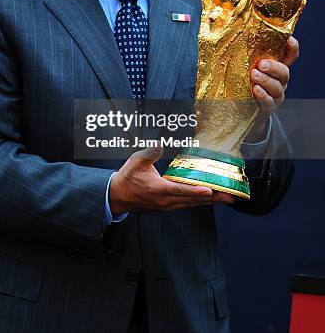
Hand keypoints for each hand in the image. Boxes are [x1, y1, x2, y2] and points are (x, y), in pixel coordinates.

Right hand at [109, 144, 234, 214]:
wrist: (117, 195)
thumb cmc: (127, 178)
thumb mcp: (136, 161)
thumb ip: (150, 152)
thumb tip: (159, 143)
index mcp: (159, 189)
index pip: (182, 190)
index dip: (197, 190)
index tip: (211, 190)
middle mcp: (165, 200)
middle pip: (193, 200)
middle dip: (212, 199)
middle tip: (230, 197)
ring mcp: (166, 205)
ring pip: (191, 204)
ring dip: (208, 202)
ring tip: (224, 199)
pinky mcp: (166, 206)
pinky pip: (186, 204)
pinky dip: (198, 201)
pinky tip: (206, 199)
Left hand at [248, 36, 298, 138]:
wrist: (241, 108)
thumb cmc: (241, 81)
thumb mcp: (243, 65)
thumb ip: (241, 52)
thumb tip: (220, 33)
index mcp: (275, 67)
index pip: (290, 56)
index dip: (292, 48)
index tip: (288, 40)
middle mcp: (279, 80)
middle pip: (284, 72)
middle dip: (274, 67)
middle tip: (261, 63)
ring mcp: (275, 94)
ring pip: (277, 87)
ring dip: (266, 80)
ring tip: (254, 75)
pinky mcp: (268, 107)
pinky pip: (269, 101)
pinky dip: (263, 95)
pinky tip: (255, 90)